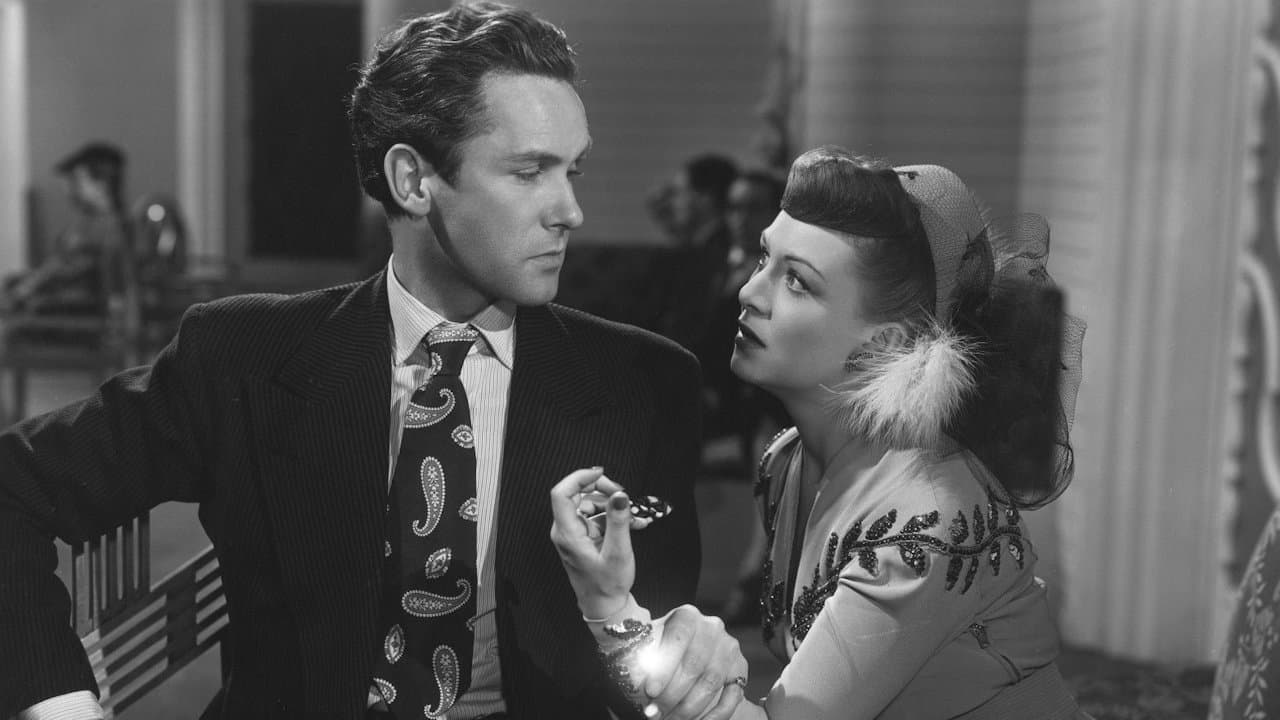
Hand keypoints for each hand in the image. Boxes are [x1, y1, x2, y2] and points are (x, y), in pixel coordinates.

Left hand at [549, 467, 653, 617]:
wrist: (604, 605)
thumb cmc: (607, 584)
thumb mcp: (618, 552)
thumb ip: (618, 521)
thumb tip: (619, 495)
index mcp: (568, 534)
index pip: (562, 494)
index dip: (579, 478)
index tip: (600, 474)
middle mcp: (566, 531)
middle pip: (577, 495)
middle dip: (602, 490)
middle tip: (623, 495)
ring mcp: (574, 533)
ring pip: (589, 504)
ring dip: (612, 505)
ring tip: (633, 516)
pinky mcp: (583, 537)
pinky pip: (597, 517)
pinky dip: (613, 517)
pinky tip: (633, 523)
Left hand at [641, 605, 747, 719]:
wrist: (685, 648)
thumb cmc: (661, 646)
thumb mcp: (648, 642)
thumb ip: (642, 654)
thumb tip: (637, 678)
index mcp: (687, 616)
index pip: (677, 639)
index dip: (664, 667)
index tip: (650, 691)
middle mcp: (712, 628)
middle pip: (694, 665)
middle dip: (671, 695)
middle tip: (654, 714)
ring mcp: (729, 648)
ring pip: (711, 683)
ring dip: (688, 709)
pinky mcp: (740, 669)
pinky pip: (732, 697)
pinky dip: (716, 715)